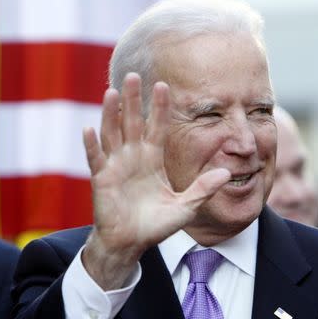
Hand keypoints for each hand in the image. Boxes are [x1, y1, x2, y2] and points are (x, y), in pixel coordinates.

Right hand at [82, 73, 229, 289]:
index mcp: (153, 160)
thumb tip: (228, 173)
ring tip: (111, 92)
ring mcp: (116, 166)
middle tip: (134, 75)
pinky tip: (89, 129)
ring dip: (111, 114)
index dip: (160, 108)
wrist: (132, 243)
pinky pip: (95, 160)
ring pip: (112, 134)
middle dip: (134, 100)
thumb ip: (203, 189)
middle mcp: (133, 157)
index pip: (157, 127)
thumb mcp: (185, 206)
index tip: (164, 85)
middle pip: (133, 123)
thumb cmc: (156, 225)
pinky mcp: (101, 180)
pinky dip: (92, 146)